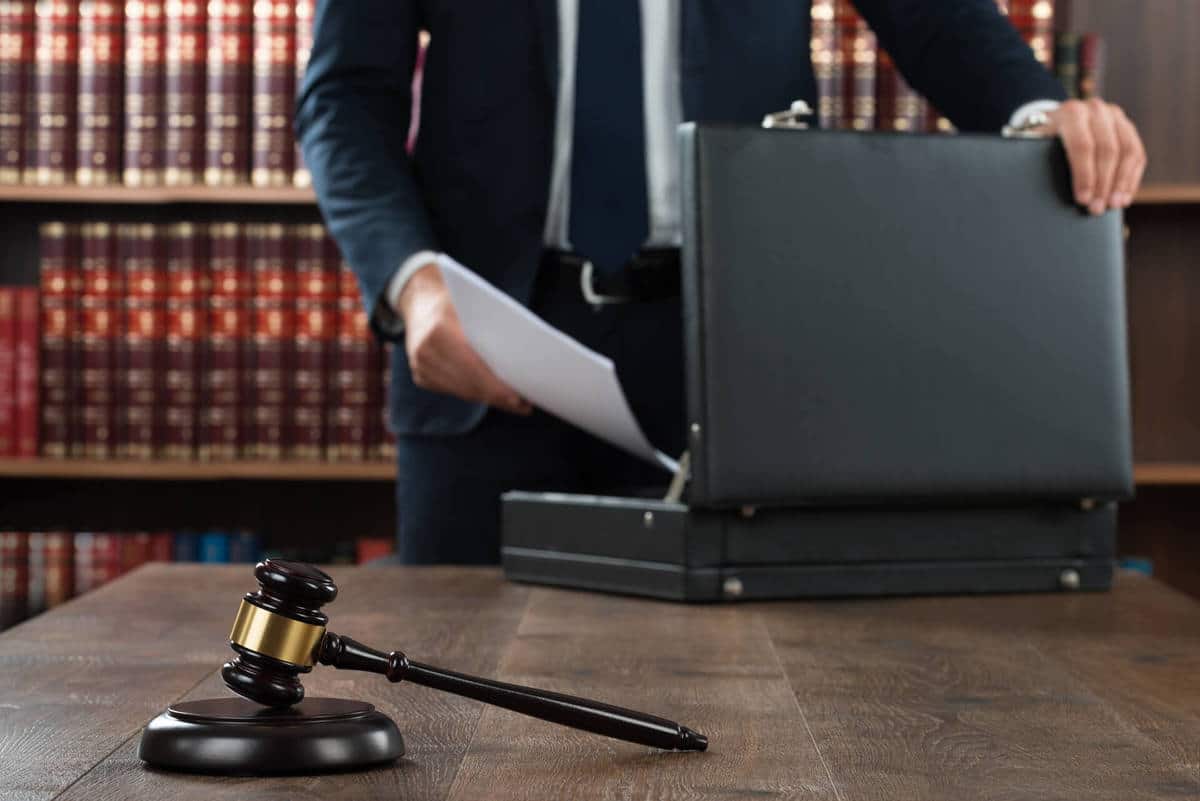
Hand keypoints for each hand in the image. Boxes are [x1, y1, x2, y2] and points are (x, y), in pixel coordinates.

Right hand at [398, 263, 532, 414]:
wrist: (421, 300)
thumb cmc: (459, 299)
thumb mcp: (477, 306)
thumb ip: (494, 332)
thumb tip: (524, 364)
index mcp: (439, 331)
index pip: (473, 368)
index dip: (496, 387)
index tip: (519, 399)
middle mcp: (425, 351)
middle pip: (469, 384)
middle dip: (499, 397)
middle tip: (524, 405)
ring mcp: (420, 366)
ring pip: (462, 392)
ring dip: (489, 399)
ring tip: (515, 404)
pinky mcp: (420, 376)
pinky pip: (453, 390)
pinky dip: (475, 393)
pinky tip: (494, 396)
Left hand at [1040, 99, 1146, 214]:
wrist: (1054, 120)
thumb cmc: (1041, 140)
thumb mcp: (1033, 145)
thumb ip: (1038, 162)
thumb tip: (1040, 194)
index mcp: (1070, 113)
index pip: (1082, 146)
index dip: (1084, 175)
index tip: (1082, 200)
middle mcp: (1096, 110)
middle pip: (1107, 149)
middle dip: (1103, 184)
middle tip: (1096, 209)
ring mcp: (1114, 116)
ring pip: (1127, 151)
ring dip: (1121, 183)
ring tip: (1114, 206)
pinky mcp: (1127, 126)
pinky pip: (1137, 154)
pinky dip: (1131, 178)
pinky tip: (1125, 197)